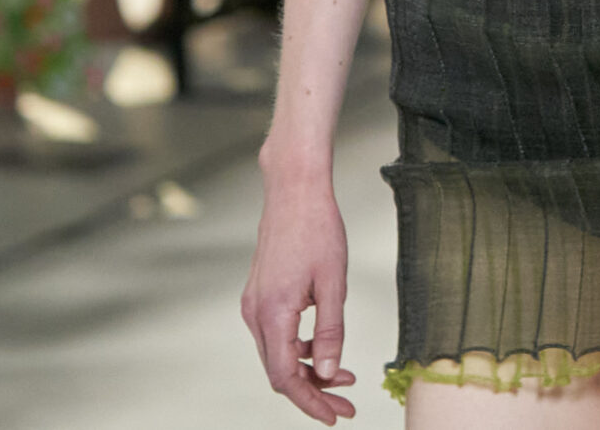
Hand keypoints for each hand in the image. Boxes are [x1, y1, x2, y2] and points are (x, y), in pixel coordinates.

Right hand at [243, 170, 355, 422]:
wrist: (294, 192)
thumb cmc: (317, 229)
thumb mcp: (334, 282)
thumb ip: (331, 330)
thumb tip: (332, 371)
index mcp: (274, 313)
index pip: (286, 377)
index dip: (311, 401)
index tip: (336, 416)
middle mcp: (256, 314)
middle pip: (280, 372)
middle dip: (313, 392)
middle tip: (346, 406)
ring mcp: (254, 306)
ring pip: (278, 356)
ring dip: (309, 372)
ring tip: (344, 379)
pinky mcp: (259, 297)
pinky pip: (277, 337)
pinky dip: (300, 350)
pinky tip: (325, 351)